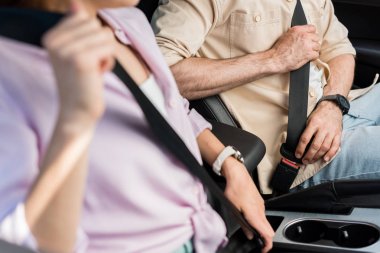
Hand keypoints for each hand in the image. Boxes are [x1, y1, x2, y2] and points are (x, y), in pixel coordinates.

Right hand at [42, 1, 115, 124]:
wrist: (77, 112)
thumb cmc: (81, 83)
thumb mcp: (75, 52)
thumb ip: (75, 28)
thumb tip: (75, 4)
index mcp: (51, 37)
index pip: (85, 19)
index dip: (92, 39)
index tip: (83, 59)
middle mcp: (54, 41)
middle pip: (96, 25)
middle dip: (100, 46)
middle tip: (89, 66)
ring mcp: (66, 50)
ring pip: (105, 35)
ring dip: (106, 54)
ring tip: (93, 71)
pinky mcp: (81, 59)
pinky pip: (110, 47)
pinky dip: (109, 62)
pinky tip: (97, 75)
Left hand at [222, 158, 274, 252]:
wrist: (238, 174)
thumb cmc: (235, 188)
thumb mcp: (234, 208)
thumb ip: (242, 223)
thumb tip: (249, 234)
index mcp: (255, 214)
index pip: (267, 233)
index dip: (267, 244)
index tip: (264, 249)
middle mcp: (261, 210)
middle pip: (269, 229)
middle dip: (265, 239)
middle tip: (258, 243)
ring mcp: (261, 205)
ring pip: (266, 222)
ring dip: (261, 229)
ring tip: (252, 232)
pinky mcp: (259, 202)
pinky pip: (262, 215)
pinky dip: (259, 221)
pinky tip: (251, 220)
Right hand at [271, 25, 320, 72]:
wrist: (276, 59)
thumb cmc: (278, 50)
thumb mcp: (286, 35)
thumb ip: (296, 33)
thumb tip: (302, 34)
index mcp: (298, 30)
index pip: (312, 28)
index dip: (311, 34)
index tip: (309, 38)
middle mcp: (304, 36)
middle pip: (316, 37)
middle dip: (312, 43)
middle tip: (307, 47)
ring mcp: (307, 45)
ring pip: (318, 46)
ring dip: (313, 50)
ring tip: (306, 53)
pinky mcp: (309, 54)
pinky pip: (316, 54)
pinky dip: (313, 57)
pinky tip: (307, 58)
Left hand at [295, 101, 342, 163]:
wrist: (333, 107)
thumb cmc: (318, 114)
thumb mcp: (309, 119)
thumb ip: (305, 130)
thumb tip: (299, 143)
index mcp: (314, 123)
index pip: (305, 138)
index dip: (300, 148)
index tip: (297, 155)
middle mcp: (323, 128)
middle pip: (315, 145)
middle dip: (309, 155)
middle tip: (304, 161)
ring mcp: (331, 132)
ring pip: (324, 147)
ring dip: (317, 156)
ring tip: (311, 161)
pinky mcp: (338, 134)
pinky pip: (335, 146)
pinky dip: (330, 154)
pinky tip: (325, 159)